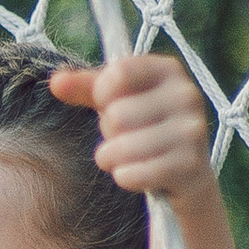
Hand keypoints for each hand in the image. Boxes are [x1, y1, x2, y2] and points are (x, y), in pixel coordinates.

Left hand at [50, 53, 214, 205]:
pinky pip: (132, 174)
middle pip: (117, 114)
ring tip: (126, 157)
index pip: (118, 73)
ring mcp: (192, 131)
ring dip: (112, 158)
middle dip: (109, 133)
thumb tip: (55, 81)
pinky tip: (137, 175)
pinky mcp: (190, 166)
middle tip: (127, 137)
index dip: (101, 93)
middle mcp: (187, 95)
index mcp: (169, 70)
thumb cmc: (145, 127)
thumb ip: (86, 87)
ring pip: (122, 147)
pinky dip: (125, 178)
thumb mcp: (116, 100)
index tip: (110, 103)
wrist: (187, 175)